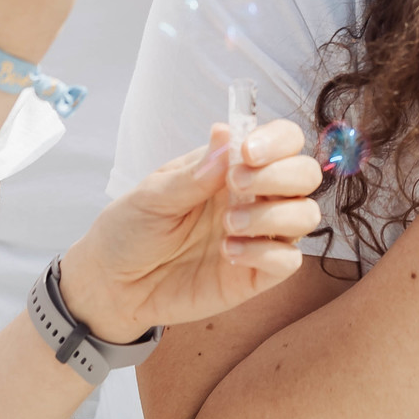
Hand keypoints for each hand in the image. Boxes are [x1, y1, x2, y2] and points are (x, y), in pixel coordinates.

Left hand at [60, 118, 321, 343]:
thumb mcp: (153, 196)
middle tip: (236, 185)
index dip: (278, 141)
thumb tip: (226, 132)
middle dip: (279, 175)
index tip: (246, 153)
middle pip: (305, 174)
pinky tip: (230, 254)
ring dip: (274, 215)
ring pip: (306, 215)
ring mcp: (259, 236)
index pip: (283, 140)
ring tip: (229, 225)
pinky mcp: (256, 274)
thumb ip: (195, 172)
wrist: (112, 286)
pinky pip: (289, 260)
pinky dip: (266, 253)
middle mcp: (254, 197)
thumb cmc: (130, 231)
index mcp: (232, 168)